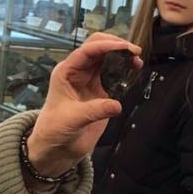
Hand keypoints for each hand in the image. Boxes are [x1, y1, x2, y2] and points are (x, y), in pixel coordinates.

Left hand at [25, 34, 141, 176]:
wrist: (56, 147)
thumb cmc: (55, 130)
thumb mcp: (72, 119)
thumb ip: (95, 111)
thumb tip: (117, 105)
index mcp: (66, 71)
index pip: (87, 50)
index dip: (107, 45)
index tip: (125, 47)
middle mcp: (78, 72)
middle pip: (98, 47)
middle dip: (116, 46)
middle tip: (134, 52)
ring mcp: (90, 81)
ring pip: (108, 59)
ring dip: (122, 56)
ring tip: (137, 61)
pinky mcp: (100, 92)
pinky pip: (114, 74)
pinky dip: (125, 70)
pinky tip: (134, 71)